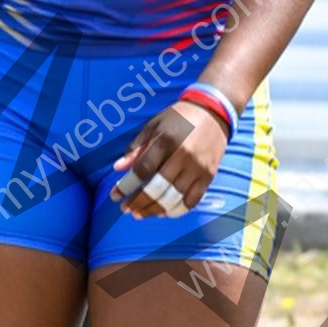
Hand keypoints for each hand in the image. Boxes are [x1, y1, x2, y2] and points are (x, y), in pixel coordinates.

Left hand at [110, 102, 228, 218]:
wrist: (213, 111)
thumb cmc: (178, 118)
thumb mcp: (153, 125)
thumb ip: (136, 148)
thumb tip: (118, 168)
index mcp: (165, 140)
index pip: (142, 171)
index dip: (126, 186)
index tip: (115, 196)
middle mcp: (182, 156)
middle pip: (156, 188)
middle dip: (137, 202)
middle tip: (126, 209)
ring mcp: (197, 168)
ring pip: (173, 199)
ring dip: (154, 210)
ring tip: (141, 214)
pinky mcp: (209, 176)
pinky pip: (192, 201)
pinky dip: (176, 210)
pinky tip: (164, 212)